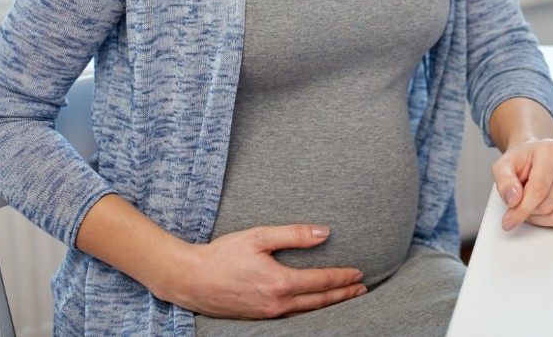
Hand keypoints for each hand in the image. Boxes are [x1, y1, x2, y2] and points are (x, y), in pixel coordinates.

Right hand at [160, 224, 366, 319]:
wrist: (190, 279)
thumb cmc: (223, 254)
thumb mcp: (259, 236)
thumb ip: (294, 234)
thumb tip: (325, 233)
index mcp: (280, 282)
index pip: (322, 282)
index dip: (343, 278)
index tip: (359, 273)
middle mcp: (277, 304)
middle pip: (320, 302)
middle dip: (344, 295)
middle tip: (362, 289)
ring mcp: (268, 314)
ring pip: (308, 313)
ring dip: (330, 306)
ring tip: (346, 298)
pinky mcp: (258, 318)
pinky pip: (292, 317)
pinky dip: (309, 312)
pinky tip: (314, 307)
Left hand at [492, 138, 552, 230]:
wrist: (536, 157)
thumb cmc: (522, 162)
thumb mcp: (503, 166)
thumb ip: (504, 181)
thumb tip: (513, 199)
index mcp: (552, 150)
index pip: (538, 189)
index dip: (521, 209)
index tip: (508, 220)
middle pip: (548, 205)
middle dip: (529, 212)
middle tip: (520, 205)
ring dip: (541, 219)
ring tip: (532, 206)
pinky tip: (547, 208)